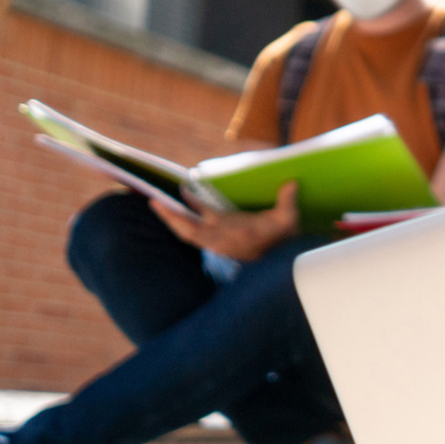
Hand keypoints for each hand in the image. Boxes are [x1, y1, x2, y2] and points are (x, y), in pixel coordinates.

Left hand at [154, 182, 300, 261]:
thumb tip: (291, 182)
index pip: (202, 220)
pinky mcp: (220, 243)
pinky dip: (185, 223)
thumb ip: (287, 201)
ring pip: (188, 233)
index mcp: (232, 231)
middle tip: (153, 201)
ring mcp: (218, 242)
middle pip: (187, 230)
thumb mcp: (288, 220)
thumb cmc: (282, 238)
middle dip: (170, 216)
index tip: (179, 190)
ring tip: (161, 205)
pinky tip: (182, 211)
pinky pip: (195, 234)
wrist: (280, 261)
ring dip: (174, 220)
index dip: (188, 207)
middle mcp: (221, 238)